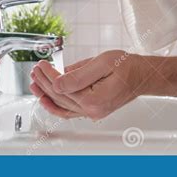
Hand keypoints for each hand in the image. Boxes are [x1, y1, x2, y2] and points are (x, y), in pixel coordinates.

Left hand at [30, 50, 145, 119]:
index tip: (42, 64)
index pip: (62, 88)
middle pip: (60, 97)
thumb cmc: (127, 67)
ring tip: (34, 83)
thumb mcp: (102, 63)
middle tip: (35, 69)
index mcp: (94, 99)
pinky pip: (69, 112)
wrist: (142, 76)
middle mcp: (92, 111)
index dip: (48, 75)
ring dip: (46, 94)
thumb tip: (57, 82)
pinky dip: (55, 106)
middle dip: (44, 82)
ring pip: (62, 106)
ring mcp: (92, 113)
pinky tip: (46, 100)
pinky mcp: (92, 110)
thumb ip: (78, 74)